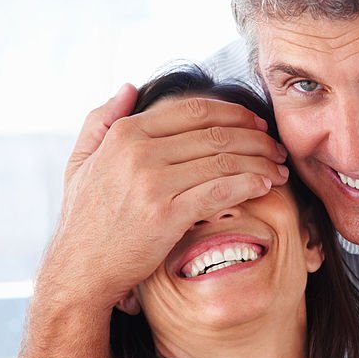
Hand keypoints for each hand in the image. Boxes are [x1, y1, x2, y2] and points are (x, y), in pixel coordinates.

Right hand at [41, 84, 289, 309]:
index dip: (234, 113)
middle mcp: (139, 152)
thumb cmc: (85, 220)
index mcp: (125, 134)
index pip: (194, 110)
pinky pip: (222, 190)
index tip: (256, 123)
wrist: (80, 270)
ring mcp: (152, 182)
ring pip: (224, 160)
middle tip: (276, 147)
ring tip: (278, 168)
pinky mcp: (167, 214)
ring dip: (260, 162)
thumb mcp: (81, 161)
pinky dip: (250, 184)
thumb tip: (130, 87)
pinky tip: (266, 185)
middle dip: (256, 138)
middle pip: (216, 134)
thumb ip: (102, 120)